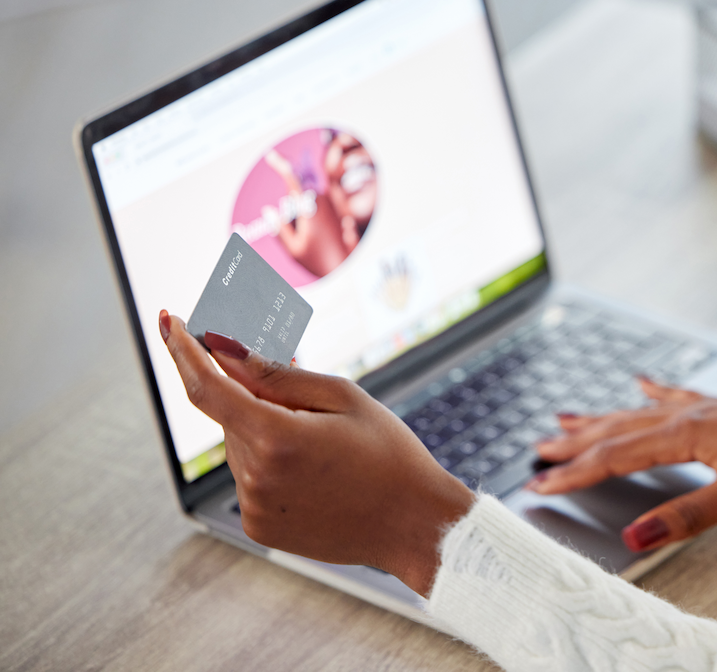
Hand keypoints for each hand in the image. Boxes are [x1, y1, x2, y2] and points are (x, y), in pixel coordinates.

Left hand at [158, 311, 473, 596]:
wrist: (415, 523)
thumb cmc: (388, 452)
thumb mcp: (343, 397)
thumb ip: (276, 374)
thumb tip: (225, 349)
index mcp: (276, 437)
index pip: (206, 387)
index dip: (182, 350)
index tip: (169, 320)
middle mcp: (256, 477)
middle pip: (233, 415)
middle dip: (256, 397)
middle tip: (308, 402)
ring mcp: (255, 507)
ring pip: (240, 447)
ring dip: (267, 431)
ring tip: (325, 447)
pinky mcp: (259, 528)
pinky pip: (251, 479)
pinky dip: (271, 464)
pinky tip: (317, 472)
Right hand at [532, 378, 716, 551]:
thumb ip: (685, 515)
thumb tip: (635, 535)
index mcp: (686, 433)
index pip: (616, 456)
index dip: (576, 472)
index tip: (541, 484)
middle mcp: (689, 413)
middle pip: (618, 428)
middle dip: (575, 442)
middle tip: (537, 450)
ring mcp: (706, 406)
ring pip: (638, 412)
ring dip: (599, 418)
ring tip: (566, 416)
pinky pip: (673, 395)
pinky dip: (649, 392)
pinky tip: (641, 382)